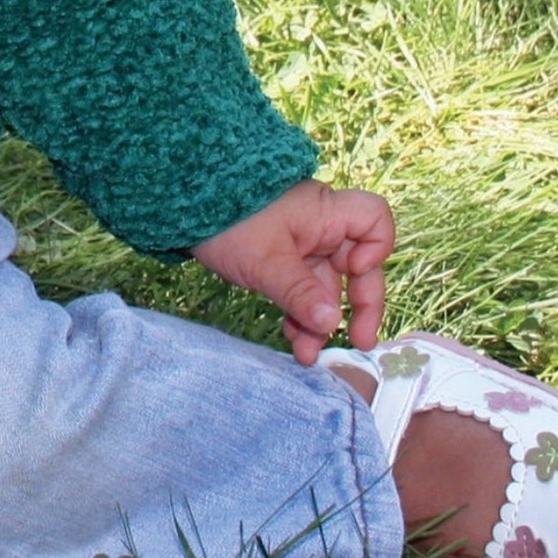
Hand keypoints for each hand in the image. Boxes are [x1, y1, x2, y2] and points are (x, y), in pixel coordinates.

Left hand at [192, 179, 393, 364]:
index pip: (374, 219)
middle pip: (357, 264)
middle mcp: (318, 225)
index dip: (378, 249)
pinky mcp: (280, 256)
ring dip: (320, 319)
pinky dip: (300, 312)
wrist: (180, 204)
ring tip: (306, 353)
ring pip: (326, 284)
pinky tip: (292, 337)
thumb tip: (332, 323)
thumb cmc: (227, 220)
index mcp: (324, 212)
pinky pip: (303, 287)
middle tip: (356, 342)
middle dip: (357, 305)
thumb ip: (300, 292)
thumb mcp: (265, 261)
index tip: (355, 273)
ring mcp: (300, 242)